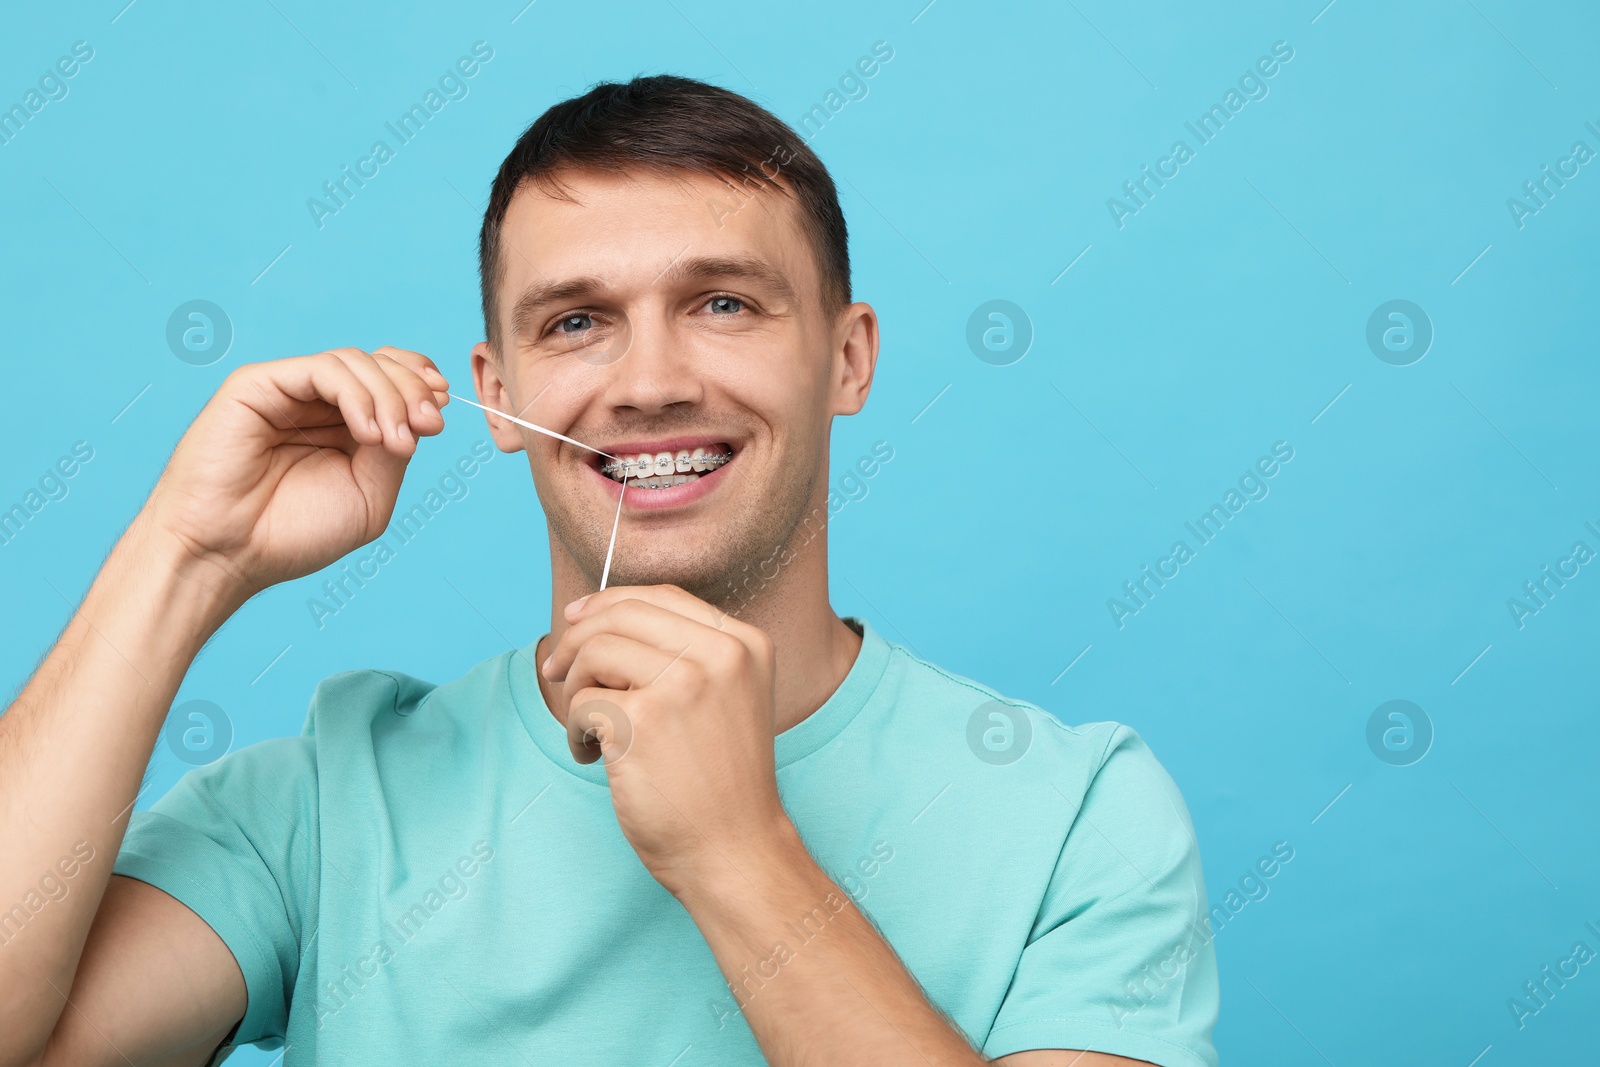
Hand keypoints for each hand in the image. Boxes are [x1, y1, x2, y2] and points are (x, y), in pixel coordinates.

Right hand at [140, 347, 448, 599]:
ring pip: (355, 362)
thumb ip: (395, 449)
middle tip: (430, 424)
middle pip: (379, 364)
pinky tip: (368, 432)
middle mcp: (315, 403)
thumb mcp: (369, 494)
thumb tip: (420, 410)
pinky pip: (321, 369)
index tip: (442, 410)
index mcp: (343, 425)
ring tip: (395, 441)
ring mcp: (287, 390)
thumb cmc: (292, 533)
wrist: (230, 554)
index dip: (419, 383)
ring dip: (389, 396)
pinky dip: (356, 395)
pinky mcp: (258, 384)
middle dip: (413, 389)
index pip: (389, 379)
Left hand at [540, 585, 787, 897]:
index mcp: (746, 643)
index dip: (608, 603)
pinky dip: (576, 733)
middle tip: (556, 672)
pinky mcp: (644, 720)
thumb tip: (592, 614)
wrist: (735, 850)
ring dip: (575, 692)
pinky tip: (597, 760)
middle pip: (622, 614)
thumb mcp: (727, 698)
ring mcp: (684, 684)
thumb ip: (685, 653)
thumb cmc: (721, 782)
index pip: (663, 596)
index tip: (574, 620)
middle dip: (576, 639)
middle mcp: (722, 654)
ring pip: (595, 652)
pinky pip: (582, 704)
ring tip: (591, 732)